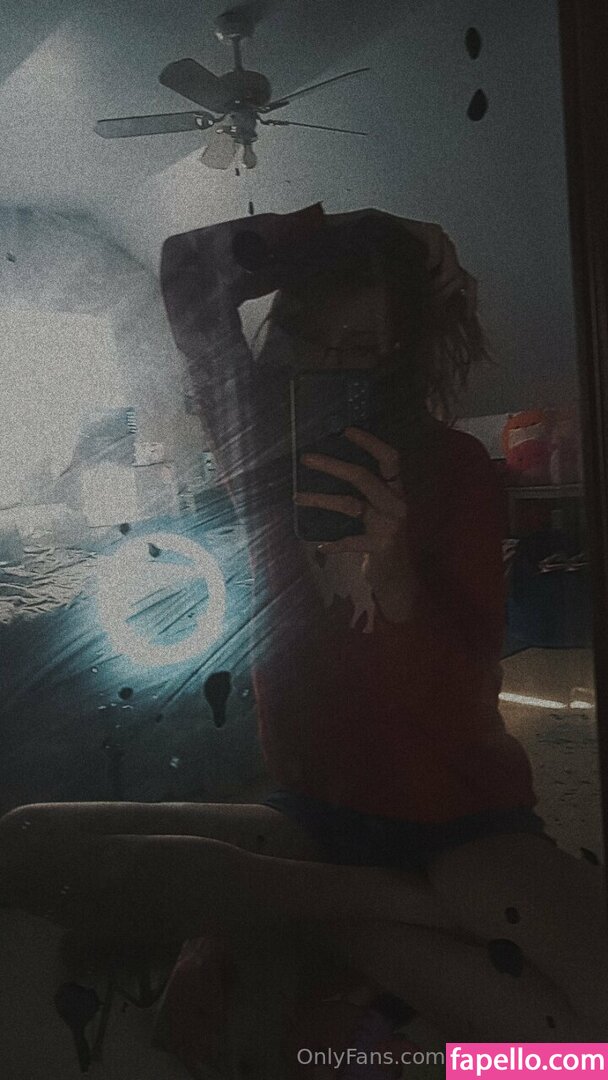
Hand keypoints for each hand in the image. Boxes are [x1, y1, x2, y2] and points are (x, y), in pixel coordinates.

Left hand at [294, 427, 407, 582]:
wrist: (399, 578)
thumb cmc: (383, 540)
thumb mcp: (379, 513)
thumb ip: (363, 495)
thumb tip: (328, 471)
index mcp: (397, 491)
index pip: (390, 459)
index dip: (370, 443)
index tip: (346, 431)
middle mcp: (397, 504)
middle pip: (362, 476)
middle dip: (332, 465)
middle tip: (306, 458)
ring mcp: (390, 525)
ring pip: (350, 505)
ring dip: (319, 499)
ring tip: (297, 497)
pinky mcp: (381, 546)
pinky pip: (350, 540)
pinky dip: (334, 544)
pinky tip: (321, 546)